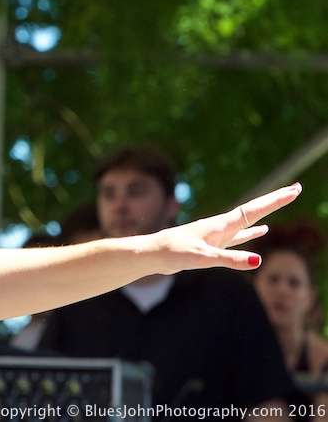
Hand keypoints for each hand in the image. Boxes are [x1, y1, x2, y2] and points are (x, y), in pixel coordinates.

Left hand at [152, 183, 301, 273]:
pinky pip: (239, 236)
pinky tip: (262, 232)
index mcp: (222, 225)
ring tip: (281, 202)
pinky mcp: (213, 244)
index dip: (275, 201)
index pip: (255, 210)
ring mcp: (219, 234)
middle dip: (275, 200)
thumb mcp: (204, 258)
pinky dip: (252, 232)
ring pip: (249, 221)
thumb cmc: (175, 252)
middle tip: (295, 189)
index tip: (294, 189)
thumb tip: (258, 261)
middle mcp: (222, 226)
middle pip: (255, 210)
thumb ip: (230, 259)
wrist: (154, 253)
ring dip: (267, 213)